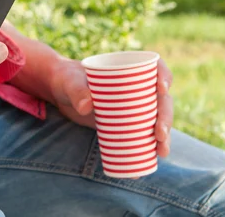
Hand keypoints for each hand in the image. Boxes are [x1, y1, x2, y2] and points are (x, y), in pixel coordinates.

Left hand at [49, 57, 173, 157]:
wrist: (59, 92)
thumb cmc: (66, 79)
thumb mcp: (70, 82)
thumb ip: (76, 91)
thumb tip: (86, 107)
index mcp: (128, 69)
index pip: (155, 67)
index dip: (164, 76)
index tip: (162, 90)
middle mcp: (136, 87)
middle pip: (160, 99)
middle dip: (165, 116)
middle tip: (159, 134)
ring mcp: (132, 106)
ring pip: (156, 118)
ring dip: (164, 134)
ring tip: (161, 151)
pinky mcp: (125, 122)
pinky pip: (142, 133)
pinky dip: (148, 146)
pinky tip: (153, 158)